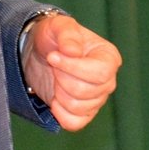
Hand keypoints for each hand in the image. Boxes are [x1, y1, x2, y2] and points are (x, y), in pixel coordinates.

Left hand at [21, 13, 120, 129]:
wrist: (40, 53)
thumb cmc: (53, 37)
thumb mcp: (57, 26)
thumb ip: (67, 34)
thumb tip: (73, 52)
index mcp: (108, 57)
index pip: (100, 73)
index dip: (72, 68)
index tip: (52, 56)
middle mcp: (108, 80)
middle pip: (86, 91)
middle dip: (62, 79)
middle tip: (54, 66)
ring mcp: (97, 99)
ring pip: (78, 107)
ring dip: (59, 93)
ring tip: (56, 79)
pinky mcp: (83, 113)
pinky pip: (74, 123)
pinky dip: (60, 113)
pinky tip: (54, 99)